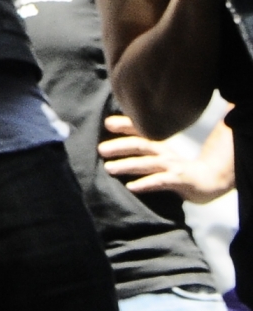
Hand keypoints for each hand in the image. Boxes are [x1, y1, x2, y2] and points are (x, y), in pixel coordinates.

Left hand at [102, 115, 234, 201]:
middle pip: (140, 144)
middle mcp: (163, 151)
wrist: (209, 180)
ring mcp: (171, 166)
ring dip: (127, 165)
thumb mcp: (158, 154)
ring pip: (148, 162)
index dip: (124, 125)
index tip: (106, 123)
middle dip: (120, 145)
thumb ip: (139, 149)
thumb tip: (108, 145)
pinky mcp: (179, 181)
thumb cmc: (175, 167)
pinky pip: (160, 182)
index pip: (139, 130)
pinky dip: (145, 183)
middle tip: (101, 149)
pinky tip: (131, 187)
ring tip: (109, 168)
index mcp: (157, 143)